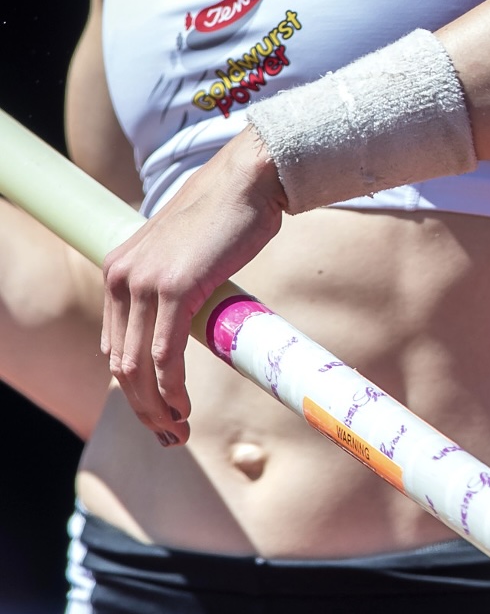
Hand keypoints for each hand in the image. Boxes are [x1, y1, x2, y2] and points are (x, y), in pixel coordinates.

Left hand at [100, 125, 285, 442]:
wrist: (248, 179)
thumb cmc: (229, 213)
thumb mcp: (186, 253)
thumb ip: (175, 285)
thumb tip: (188, 320)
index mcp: (118, 271)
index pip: (115, 346)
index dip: (136, 385)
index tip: (163, 409)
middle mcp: (120, 279)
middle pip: (120, 364)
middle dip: (143, 408)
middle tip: (171, 434)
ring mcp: (142, 284)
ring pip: (136, 367)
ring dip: (155, 407)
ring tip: (179, 430)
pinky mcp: (172, 289)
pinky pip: (163, 355)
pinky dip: (171, 389)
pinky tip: (183, 408)